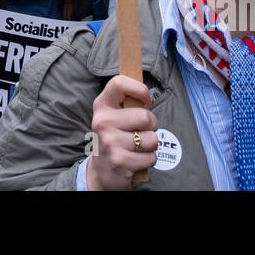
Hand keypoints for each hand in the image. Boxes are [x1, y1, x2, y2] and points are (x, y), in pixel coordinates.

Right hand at [85, 75, 157, 190]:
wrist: (102, 171)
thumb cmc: (116, 137)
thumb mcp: (115, 116)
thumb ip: (129, 103)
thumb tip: (148, 95)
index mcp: (102, 105)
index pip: (119, 83)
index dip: (140, 89)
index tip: (147, 100)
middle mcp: (103, 122)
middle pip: (145, 116)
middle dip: (152, 126)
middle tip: (141, 131)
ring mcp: (110, 142)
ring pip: (151, 139)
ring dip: (151, 145)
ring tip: (137, 147)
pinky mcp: (119, 161)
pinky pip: (150, 158)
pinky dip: (148, 160)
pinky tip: (136, 160)